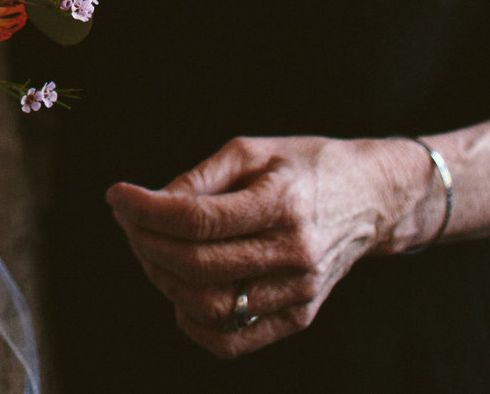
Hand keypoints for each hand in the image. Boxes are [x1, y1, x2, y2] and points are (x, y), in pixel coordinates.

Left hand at [105, 135, 423, 358]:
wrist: (372, 199)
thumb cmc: (307, 167)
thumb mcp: (253, 151)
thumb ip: (200, 177)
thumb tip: (151, 203)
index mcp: (282, 203)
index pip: (198, 220)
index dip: (147, 210)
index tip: (117, 196)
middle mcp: (293, 253)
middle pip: (197, 264)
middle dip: (146, 242)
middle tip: (129, 220)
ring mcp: (298, 291)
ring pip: (209, 305)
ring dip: (163, 279)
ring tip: (152, 248)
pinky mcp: (298, 316)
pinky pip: (232, 339)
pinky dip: (193, 321)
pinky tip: (180, 289)